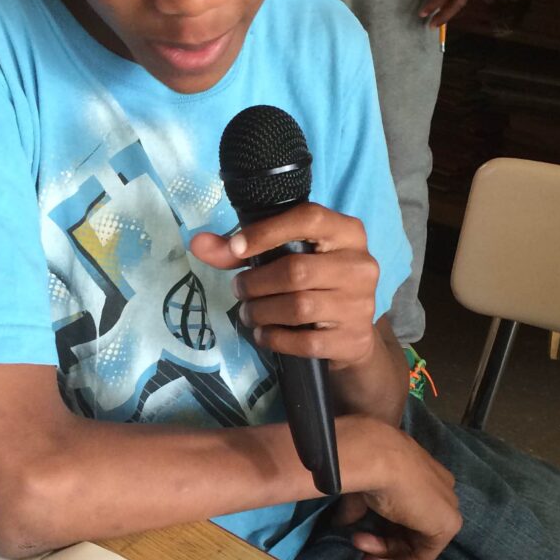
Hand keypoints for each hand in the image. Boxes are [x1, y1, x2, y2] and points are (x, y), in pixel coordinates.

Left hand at [190, 203, 378, 369]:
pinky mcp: (353, 338)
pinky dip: (275, 338)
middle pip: (296, 270)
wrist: (350, 333)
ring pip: (298, 307)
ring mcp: (360, 303)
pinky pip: (305, 342)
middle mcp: (360, 264)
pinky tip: (264, 333)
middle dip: (255, 283)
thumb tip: (198, 244)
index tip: (236, 248)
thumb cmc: (313, 283)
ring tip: (248, 312)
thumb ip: (241, 249)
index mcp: (347, 232)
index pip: (309, 218)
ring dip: (260, 312)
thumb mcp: (285, 257)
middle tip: (239, 290)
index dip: (267, 232)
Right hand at [343, 418, 460, 559]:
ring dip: (384, 557)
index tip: (357, 543)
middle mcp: (438, 491)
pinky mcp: (447, 525)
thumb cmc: (367, 468)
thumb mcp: (361, 493)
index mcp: (422, 477)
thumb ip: (357, 509)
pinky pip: (423, 554)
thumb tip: (344, 522)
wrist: (376, 458)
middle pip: (409, 530)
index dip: (380, 532)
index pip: (403, 513)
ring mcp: (445, 508)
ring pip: (413, 543)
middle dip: (382, 550)